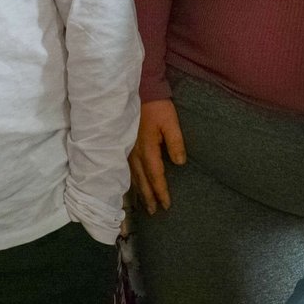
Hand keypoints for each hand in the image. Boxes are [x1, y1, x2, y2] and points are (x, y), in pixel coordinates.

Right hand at [128, 99, 185, 214]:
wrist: (140, 92)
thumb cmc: (157, 107)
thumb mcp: (171, 123)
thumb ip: (175, 143)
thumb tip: (180, 163)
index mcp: (148, 149)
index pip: (156, 176)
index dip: (161, 191)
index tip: (166, 205)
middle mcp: (135, 153)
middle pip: (142, 180)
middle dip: (149, 197)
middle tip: (154, 212)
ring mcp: (127, 150)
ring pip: (133, 176)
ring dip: (139, 192)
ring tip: (144, 205)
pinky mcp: (124, 145)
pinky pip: (127, 169)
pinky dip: (130, 180)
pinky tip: (132, 185)